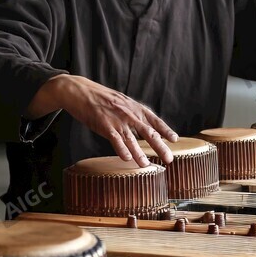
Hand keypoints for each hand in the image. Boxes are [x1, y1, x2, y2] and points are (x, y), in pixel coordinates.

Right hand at [28, 75, 177, 166]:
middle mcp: (129, 113)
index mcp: (135, 108)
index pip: (155, 120)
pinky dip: (121, 149)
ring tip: (146, 165)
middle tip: (169, 159)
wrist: (80, 91)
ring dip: (140, 153)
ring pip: (132, 139)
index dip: (166, 130)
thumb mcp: (122, 102)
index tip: (175, 140)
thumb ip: (134, 114)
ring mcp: (117, 119)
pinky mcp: (104, 124)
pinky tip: (126, 158)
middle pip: (148, 132)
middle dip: (160, 146)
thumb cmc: (102, 98)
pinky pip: (115, 139)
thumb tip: (146, 127)